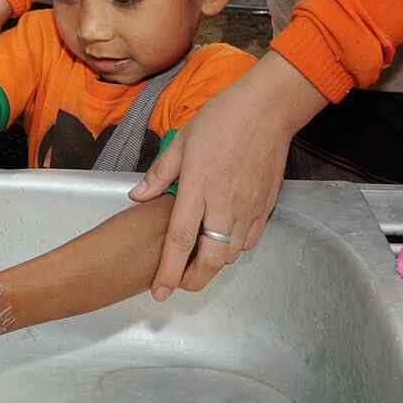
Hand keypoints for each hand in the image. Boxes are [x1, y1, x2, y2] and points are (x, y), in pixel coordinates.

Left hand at [131, 53, 328, 299]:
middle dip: (193, 279)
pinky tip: (223, 240)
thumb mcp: (182, 141)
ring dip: (213, 264)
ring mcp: (248, 209)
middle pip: (210, 260)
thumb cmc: (221, 119)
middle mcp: (224, 205)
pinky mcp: (265, 207)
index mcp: (197, 187)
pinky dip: (234, 248)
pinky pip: (249, 241)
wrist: (266, 110)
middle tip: (179, 283)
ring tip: (197, 260)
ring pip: (231, 254)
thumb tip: (136, 197)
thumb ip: (160, 174)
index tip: (158, 291)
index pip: (179, 240)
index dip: (167, 271)